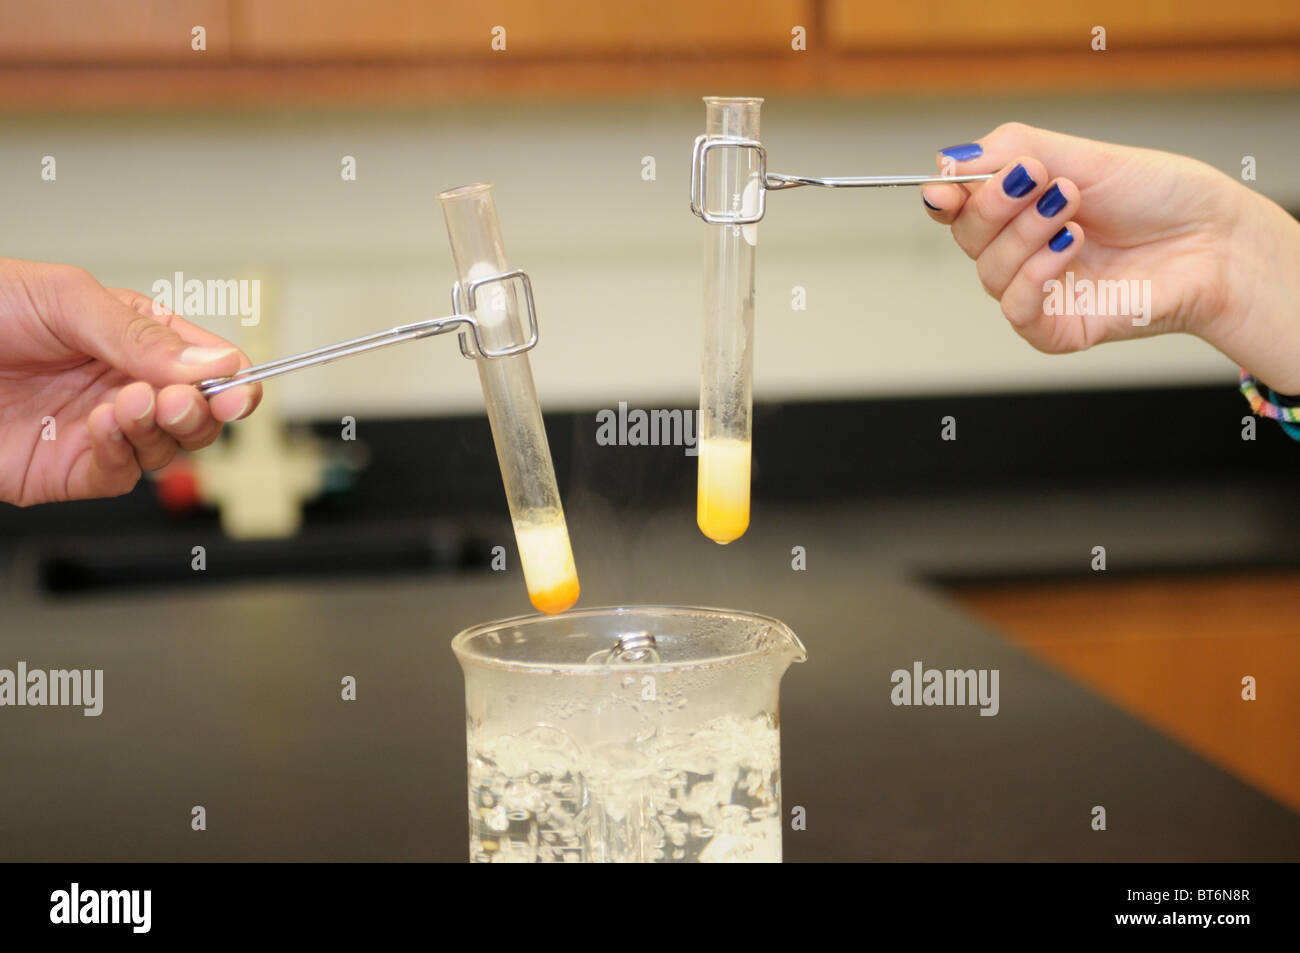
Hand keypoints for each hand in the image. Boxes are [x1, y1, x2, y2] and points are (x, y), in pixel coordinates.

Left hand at [0, 259, 261, 505]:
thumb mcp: (64, 298)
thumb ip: (140, 335)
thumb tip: (211, 362)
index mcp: (130, 339)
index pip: (203, 364)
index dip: (230, 379)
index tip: (238, 387)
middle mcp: (120, 387)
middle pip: (196, 415)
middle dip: (200, 410)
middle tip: (184, 399)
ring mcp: (98, 431)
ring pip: (165, 448)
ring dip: (160, 430)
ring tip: (133, 404)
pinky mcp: (68, 471)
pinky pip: (119, 473)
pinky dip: (123, 452)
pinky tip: (106, 424)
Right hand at [921, 122, 1299, 391]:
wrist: (1216, 239)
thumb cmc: (1161, 197)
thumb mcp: (1081, 156)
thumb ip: (1012, 152)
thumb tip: (947, 161)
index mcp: (1022, 209)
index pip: (960, 207)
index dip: (944, 197)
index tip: (946, 186)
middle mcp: (1023, 251)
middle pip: (967, 236)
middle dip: (994, 204)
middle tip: (1038, 178)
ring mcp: (1038, 291)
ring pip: (989, 271)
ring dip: (1025, 231)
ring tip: (1071, 205)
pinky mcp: (1055, 328)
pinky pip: (1015, 309)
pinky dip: (1035, 273)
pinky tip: (1071, 244)